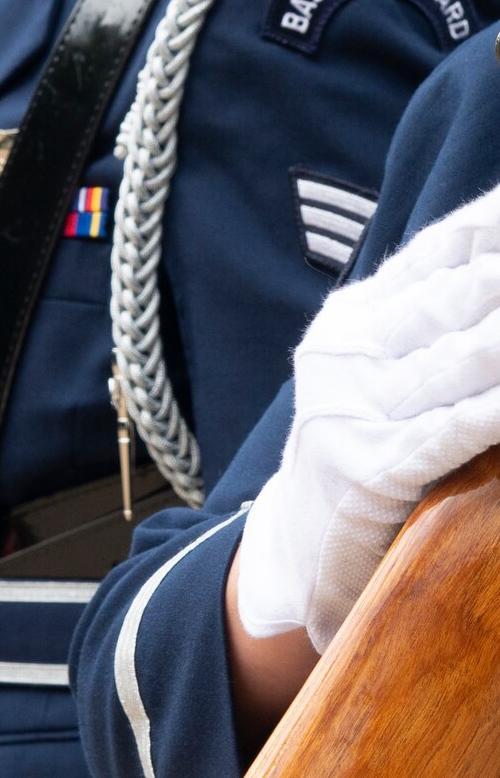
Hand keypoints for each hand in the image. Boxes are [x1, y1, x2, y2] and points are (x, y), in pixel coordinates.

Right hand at [237, 179, 499, 651]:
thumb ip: (424, 319)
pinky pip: (452, 429)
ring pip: (464, 356)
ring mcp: (354, 410)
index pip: (440, 251)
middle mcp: (347, 354)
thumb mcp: (372, 372)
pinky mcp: (370, 469)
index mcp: (352, 320)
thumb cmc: (358, 451)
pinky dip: (495, 409)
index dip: (492, 224)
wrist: (297, 553)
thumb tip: (492, 259)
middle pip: (457, 296)